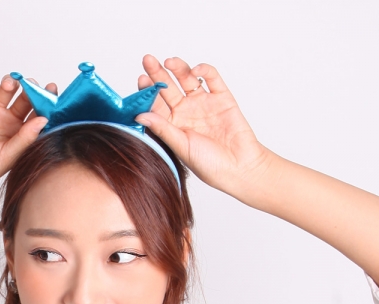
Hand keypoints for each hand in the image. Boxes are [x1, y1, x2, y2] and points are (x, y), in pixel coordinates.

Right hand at [0, 75, 54, 199]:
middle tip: (33, 85)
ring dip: (12, 82)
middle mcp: (8, 122)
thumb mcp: (7, 156)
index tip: (54, 91)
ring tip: (12, 84)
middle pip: (25, 100)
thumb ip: (25, 138)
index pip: (38, 116)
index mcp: (21, 136)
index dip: (46, 104)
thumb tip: (45, 120)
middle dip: (31, 90)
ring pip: (6, 90)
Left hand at [137, 55, 272, 195]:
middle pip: (168, 88)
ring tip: (168, 62)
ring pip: (187, 79)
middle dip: (158, 73)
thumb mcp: (181, 146)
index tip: (141, 81)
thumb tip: (139, 116)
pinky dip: (204, 70)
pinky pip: (212, 78)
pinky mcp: (222, 97)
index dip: (148, 92)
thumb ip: (162, 129)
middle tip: (148, 60)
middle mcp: (186, 112)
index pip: (156, 104)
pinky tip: (195, 70)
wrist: (239, 167)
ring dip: (178, 68)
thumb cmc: (209, 164)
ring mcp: (203, 103)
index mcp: (173, 125)